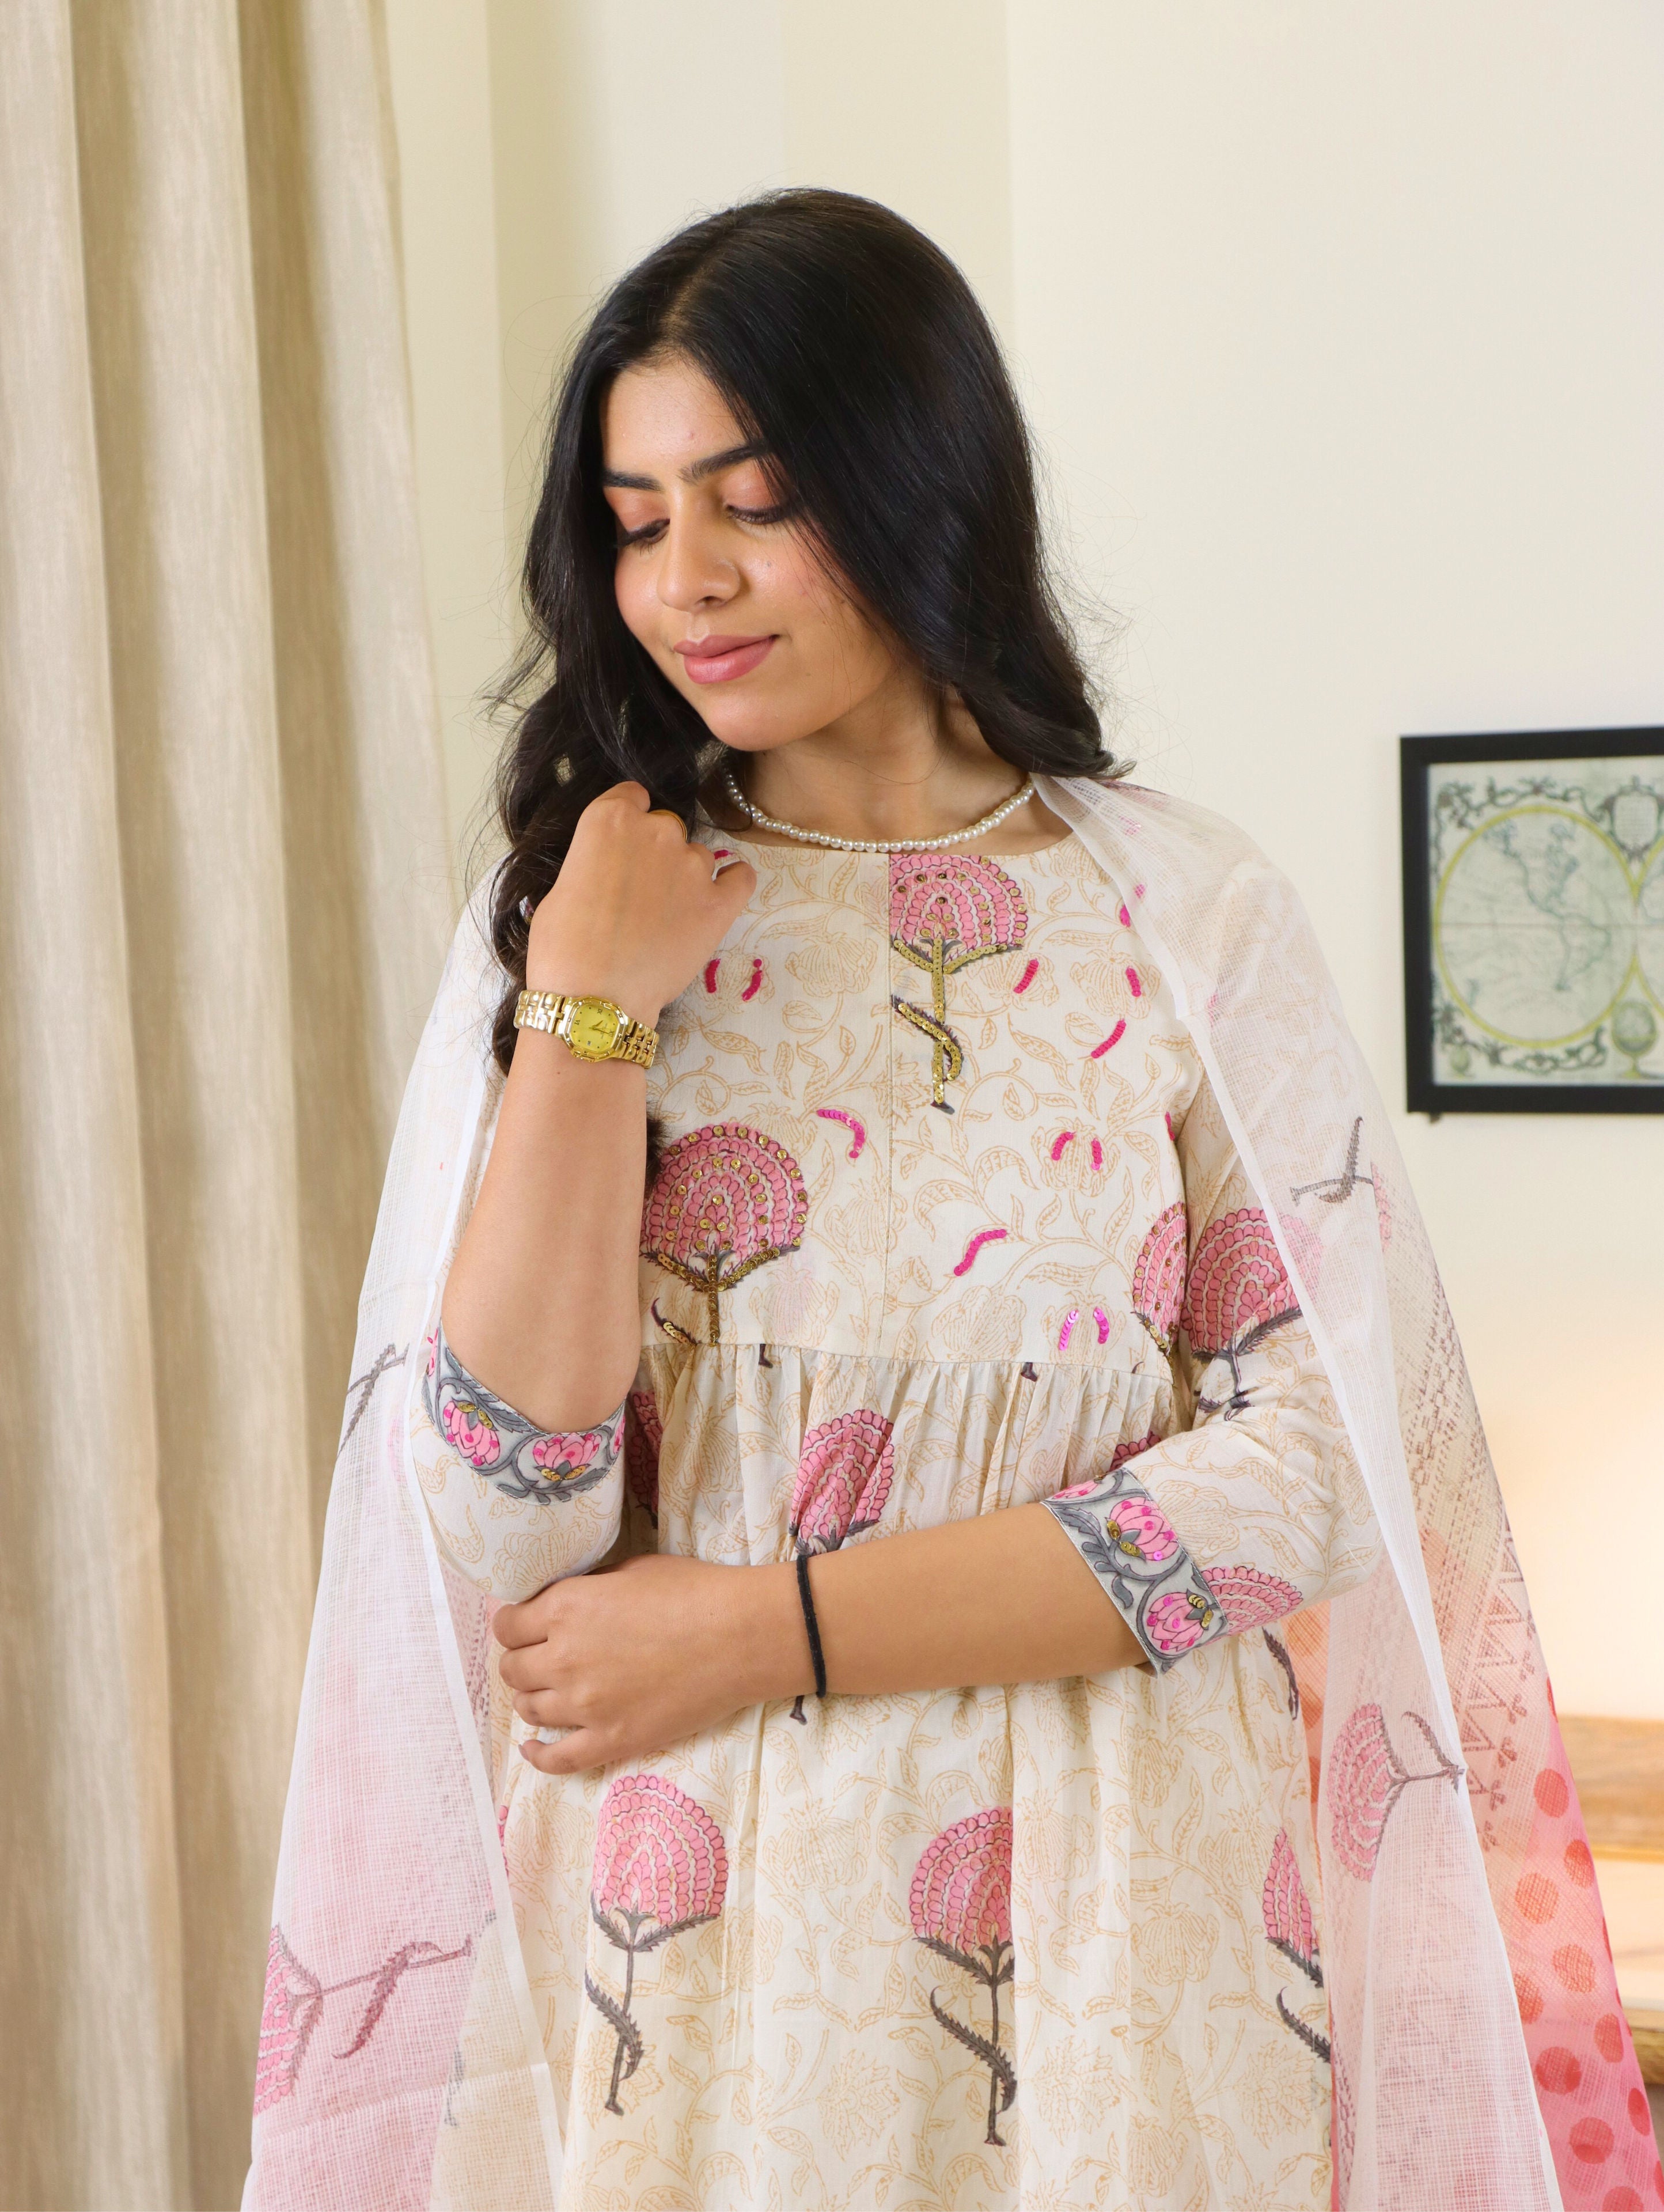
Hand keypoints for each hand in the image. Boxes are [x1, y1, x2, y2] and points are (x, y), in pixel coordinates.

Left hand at [494, 1552, 804, 1774]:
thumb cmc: (693, 1591)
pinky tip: (532, 1748)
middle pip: (513, 1670)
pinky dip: (537, 1755)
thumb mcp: (630, 1570)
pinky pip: (556, 1759)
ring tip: (550, 1694)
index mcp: (566, 1608)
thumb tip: (563, 1605)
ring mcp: (585, 1705)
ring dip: (533, 1699)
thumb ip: (586, 1590)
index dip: (513, 1626)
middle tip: (542, 1659)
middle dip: (522, 1662)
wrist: (741, 1636)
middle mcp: (564, 1657)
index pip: (507, 1626)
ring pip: (529, 1710)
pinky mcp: (610, 1740)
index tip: (524, 1628)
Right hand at [525, 781, 755, 1023]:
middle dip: (653, 853)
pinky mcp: (720, 903)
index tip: (623, 847)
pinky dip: (732, 883)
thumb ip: (593, 862)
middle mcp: (656, 831)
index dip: (627, 822)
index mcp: (610, 819)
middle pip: (665, 827)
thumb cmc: (562, 948)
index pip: (631, 797)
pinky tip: (716, 898)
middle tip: (638, 894)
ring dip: (685, 876)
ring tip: (665, 916)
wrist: (594, 998)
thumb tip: (608, 871)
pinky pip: (741, 877)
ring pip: (697, 856)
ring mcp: (693, 865)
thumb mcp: (561, 887)